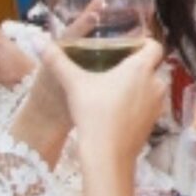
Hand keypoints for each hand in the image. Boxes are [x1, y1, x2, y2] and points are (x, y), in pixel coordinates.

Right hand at [41, 38, 165, 166]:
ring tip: (116, 88)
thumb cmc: (94, 113)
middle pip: (153, 66)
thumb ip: (57, 60)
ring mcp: (157, 105)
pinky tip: (119, 109)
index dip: (144, 43)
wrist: (108, 154)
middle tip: (116, 66)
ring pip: (152, 87)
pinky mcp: (154, 122)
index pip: (155, 46)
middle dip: (138, 65)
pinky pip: (149, 106)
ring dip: (139, 85)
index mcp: (140, 68)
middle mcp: (155, 84)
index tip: (128, 46)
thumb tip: (38, 41)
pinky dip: (139, 104)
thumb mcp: (74, 84)